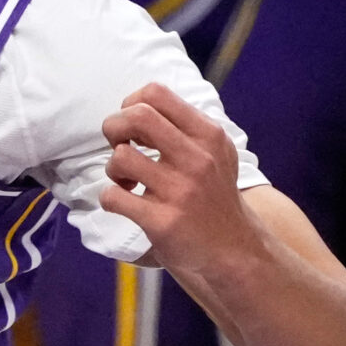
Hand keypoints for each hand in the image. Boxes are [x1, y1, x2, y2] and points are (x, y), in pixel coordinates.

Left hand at [98, 82, 264, 277]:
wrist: (235, 252)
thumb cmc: (213, 196)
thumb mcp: (214, 153)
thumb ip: (182, 127)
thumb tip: (134, 105)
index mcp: (208, 136)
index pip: (155, 93)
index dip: (131, 105)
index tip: (134, 129)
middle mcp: (198, 159)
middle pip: (135, 116)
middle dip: (114, 128)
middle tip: (120, 147)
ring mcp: (181, 191)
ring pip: (120, 157)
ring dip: (112, 169)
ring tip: (127, 181)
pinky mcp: (163, 221)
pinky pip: (113, 196)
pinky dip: (110, 198)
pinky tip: (126, 203)